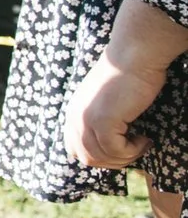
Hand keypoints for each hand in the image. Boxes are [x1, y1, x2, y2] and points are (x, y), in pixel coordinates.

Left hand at [65, 50, 166, 168]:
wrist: (133, 56)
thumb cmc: (128, 76)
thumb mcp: (105, 102)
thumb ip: (99, 120)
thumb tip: (109, 145)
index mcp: (73, 113)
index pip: (74, 149)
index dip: (98, 157)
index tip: (121, 150)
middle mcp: (74, 117)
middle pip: (86, 157)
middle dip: (113, 161)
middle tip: (135, 150)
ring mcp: (86, 119)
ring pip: (101, 157)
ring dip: (126, 157)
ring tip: (141, 143)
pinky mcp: (102, 120)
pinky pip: (115, 150)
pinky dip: (132, 150)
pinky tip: (144, 138)